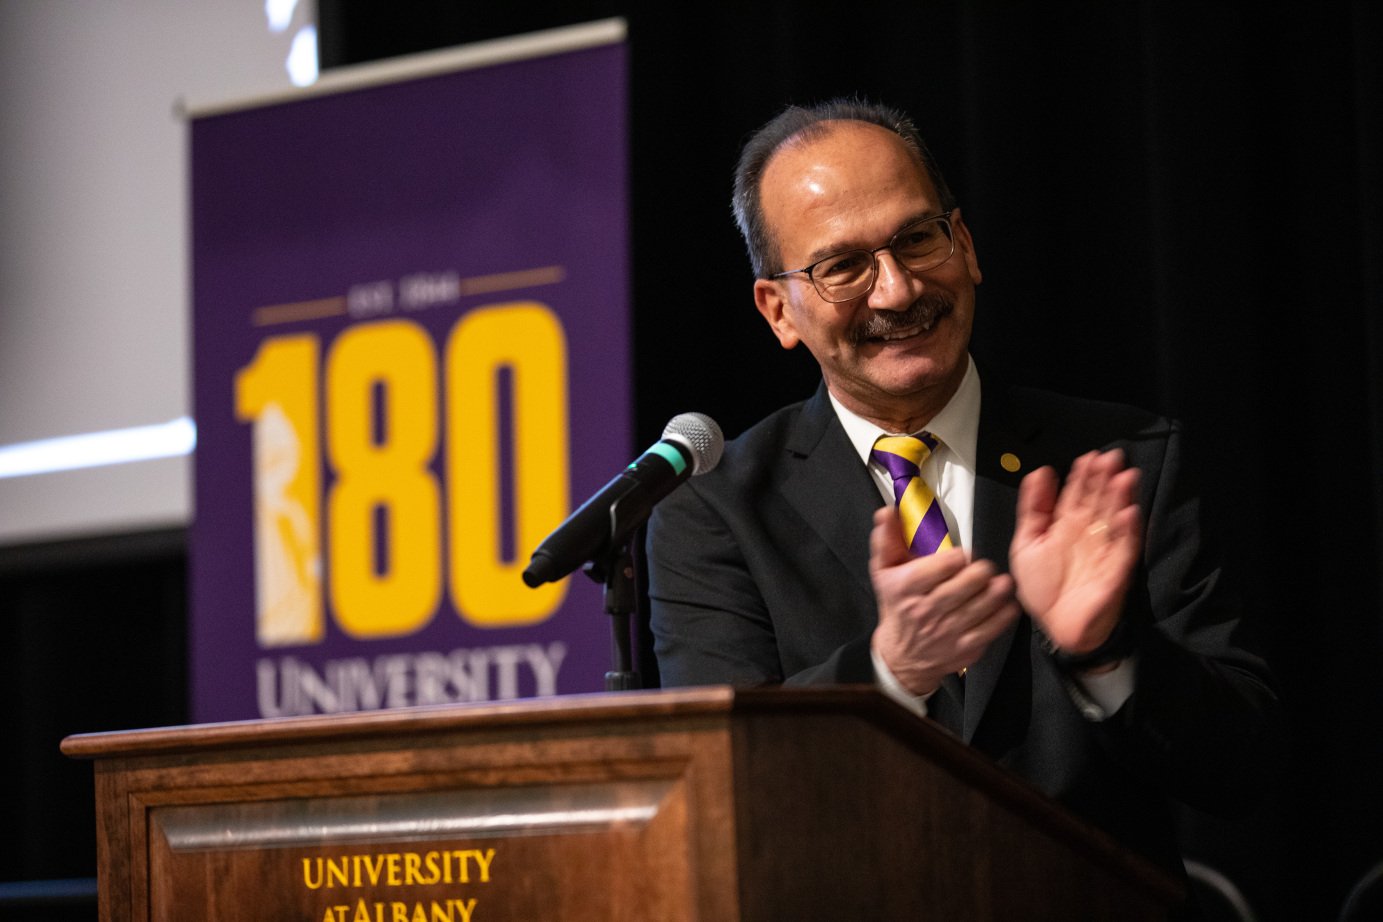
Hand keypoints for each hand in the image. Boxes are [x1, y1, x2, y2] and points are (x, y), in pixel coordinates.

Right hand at [869, 506, 1019, 694]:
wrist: (902, 655)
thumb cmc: (897, 605)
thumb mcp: (884, 572)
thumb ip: (887, 539)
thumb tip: (887, 511)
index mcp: (906, 588)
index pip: (940, 567)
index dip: (957, 557)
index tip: (962, 555)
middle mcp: (926, 611)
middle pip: (965, 585)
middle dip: (981, 572)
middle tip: (984, 568)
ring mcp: (946, 632)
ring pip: (981, 606)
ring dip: (997, 591)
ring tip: (1003, 582)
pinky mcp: (964, 647)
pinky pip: (991, 628)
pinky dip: (1004, 614)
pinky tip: (1007, 603)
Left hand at [1010, 449, 1141, 653]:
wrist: (1056, 628)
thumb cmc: (1041, 588)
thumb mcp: (1026, 544)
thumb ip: (1032, 509)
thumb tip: (1038, 472)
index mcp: (1066, 526)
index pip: (1077, 495)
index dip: (1082, 476)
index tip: (1088, 457)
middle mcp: (1088, 534)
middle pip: (1099, 501)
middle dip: (1105, 480)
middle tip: (1112, 457)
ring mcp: (1104, 550)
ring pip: (1115, 519)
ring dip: (1121, 498)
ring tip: (1125, 477)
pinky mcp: (1116, 570)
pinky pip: (1125, 549)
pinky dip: (1127, 532)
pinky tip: (1129, 514)